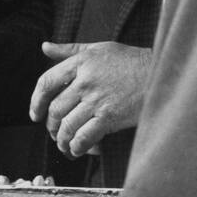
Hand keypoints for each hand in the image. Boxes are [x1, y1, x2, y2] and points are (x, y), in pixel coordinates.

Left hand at [29, 41, 151, 158]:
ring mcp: (97, 100)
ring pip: (67, 125)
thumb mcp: (99, 48)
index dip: (36, 101)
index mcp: (81, 62)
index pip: (46, 82)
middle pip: (55, 109)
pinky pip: (84, 137)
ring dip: (62, 140)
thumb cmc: (131, 61)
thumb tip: (45, 47)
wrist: (161, 74)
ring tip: (64, 145)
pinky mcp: (110, 117)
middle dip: (51, 126)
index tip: (35, 114)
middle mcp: (85, 81)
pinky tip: (78, 149)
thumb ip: (69, 49)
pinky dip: (77, 146)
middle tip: (54, 133)